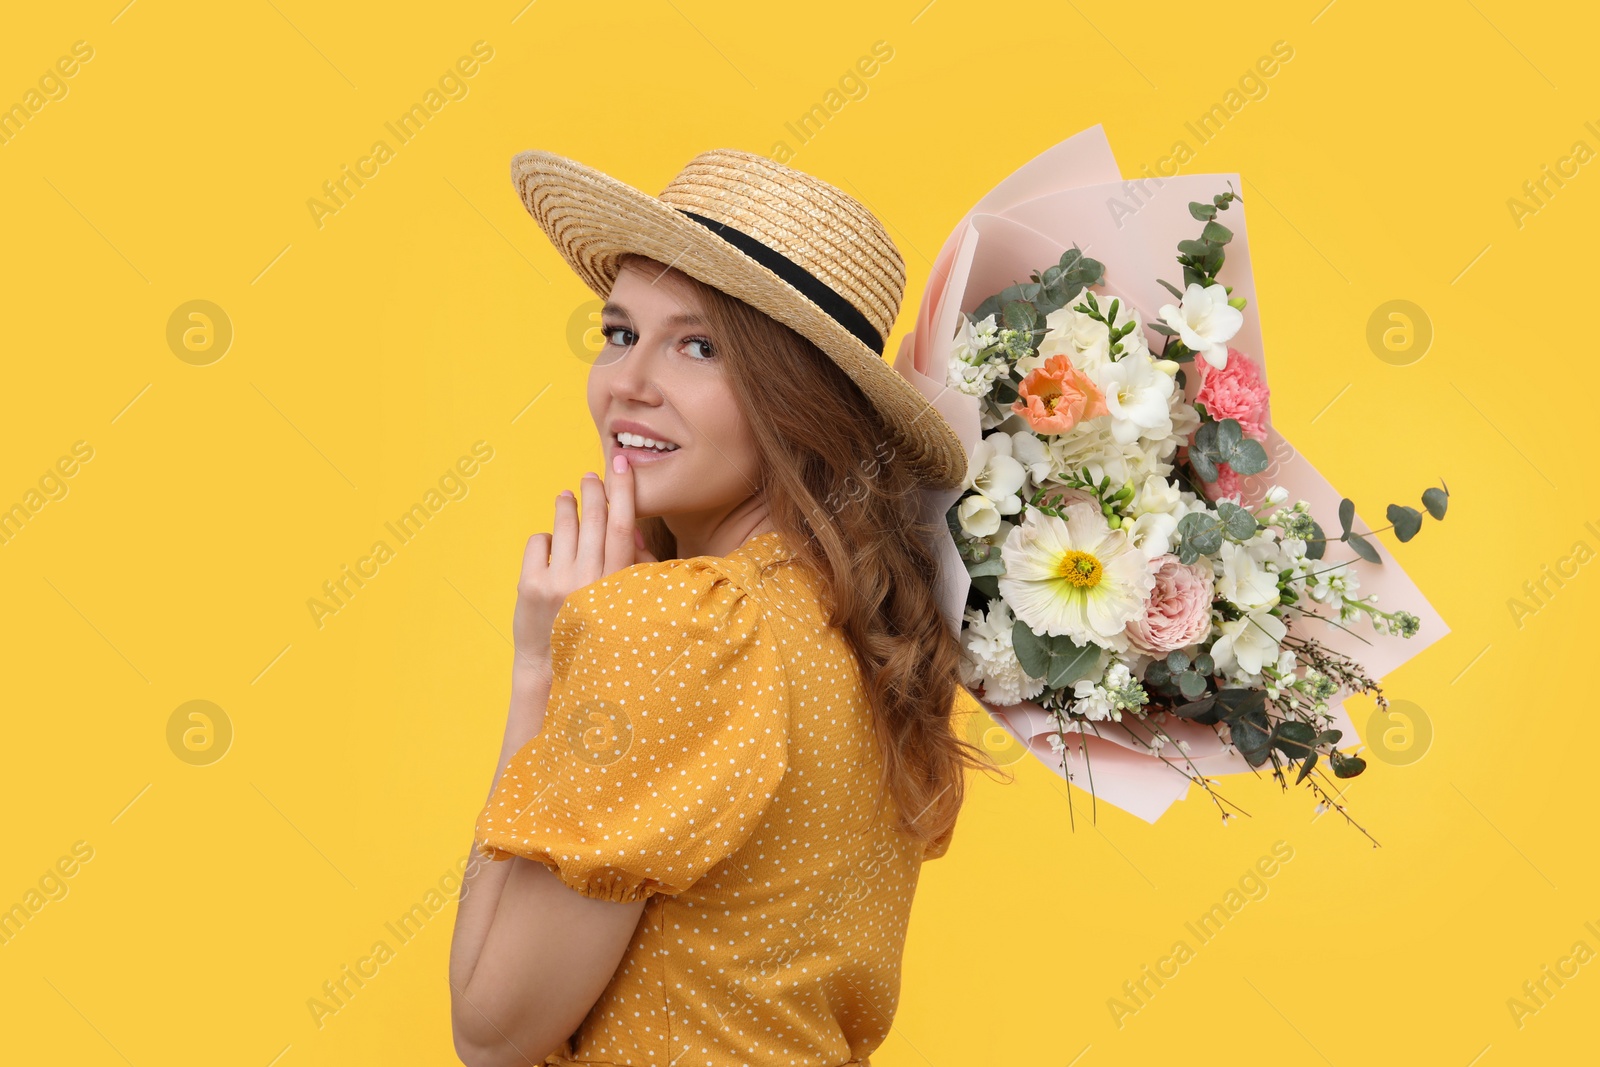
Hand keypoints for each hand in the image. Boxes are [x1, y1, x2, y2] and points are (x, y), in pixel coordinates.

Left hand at [513, 453, 657, 666]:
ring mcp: (556, 581)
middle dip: (593, 490)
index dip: (623, 491)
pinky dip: (546, 538)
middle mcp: (587, 580)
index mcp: (615, 583)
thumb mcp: (622, 599)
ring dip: (566, 505)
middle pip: (593, 518)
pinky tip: (551, 545)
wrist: (551, 666)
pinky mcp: (530, 585)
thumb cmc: (593, 629)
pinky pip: (539, 542)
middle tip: (591, 475)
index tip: (621, 464)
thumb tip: (628, 525)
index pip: (622, 525)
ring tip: (567, 497)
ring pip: (563, 525)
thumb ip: (633, 564)